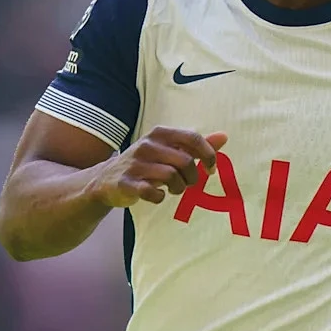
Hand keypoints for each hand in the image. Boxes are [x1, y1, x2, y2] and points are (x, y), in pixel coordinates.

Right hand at [94, 126, 227, 206]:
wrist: (106, 179)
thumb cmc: (146, 163)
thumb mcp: (169, 150)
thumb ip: (195, 145)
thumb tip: (224, 137)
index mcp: (160, 134)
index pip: (193, 138)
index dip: (208, 155)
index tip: (211, 169)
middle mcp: (147, 145)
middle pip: (185, 161)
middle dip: (192, 176)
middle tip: (187, 183)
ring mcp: (135, 164)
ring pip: (171, 176)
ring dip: (178, 188)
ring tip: (174, 189)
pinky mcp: (126, 182)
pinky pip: (152, 192)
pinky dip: (159, 197)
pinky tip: (158, 195)